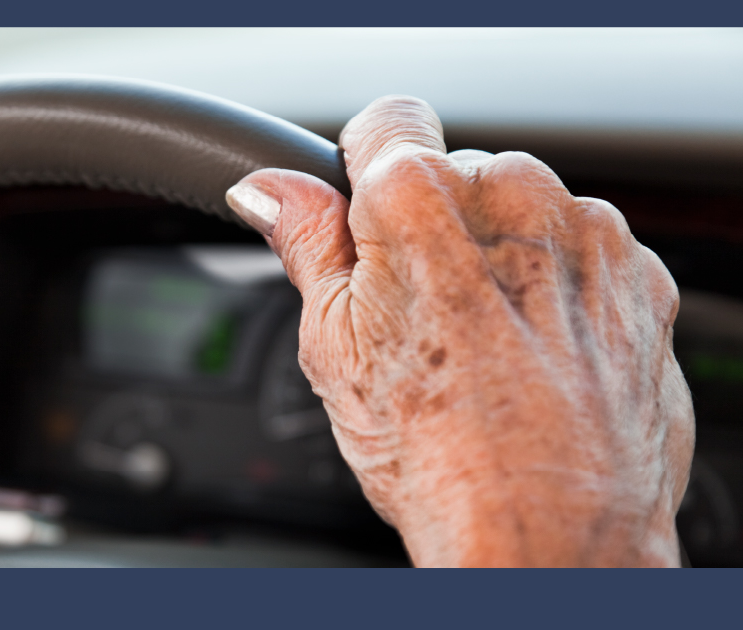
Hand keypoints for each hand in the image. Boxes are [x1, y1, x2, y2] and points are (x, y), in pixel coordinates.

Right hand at [225, 96, 694, 566]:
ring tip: (481, 347)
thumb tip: (267, 189)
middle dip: (435, 227)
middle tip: (419, 315)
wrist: (549, 536)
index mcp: (422, 200)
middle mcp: (516, 196)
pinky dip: (560, 289)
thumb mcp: (331, 346)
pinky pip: (584, 254)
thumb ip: (303, 243)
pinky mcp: (639, 277)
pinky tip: (533, 357)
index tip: (366, 217)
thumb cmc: (438, 455)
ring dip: (501, 257)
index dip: (364, 171)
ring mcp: (588, 236)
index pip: (386, 119)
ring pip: (524, 214)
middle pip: (458, 174)